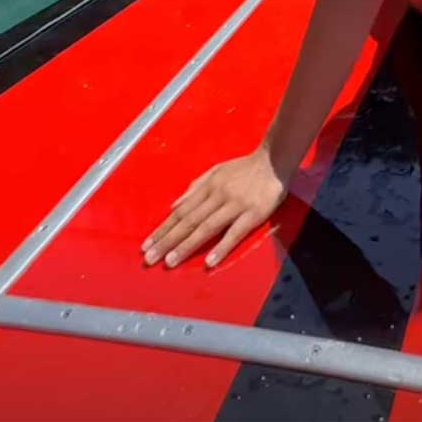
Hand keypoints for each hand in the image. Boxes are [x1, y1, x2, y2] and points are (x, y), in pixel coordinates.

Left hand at [141, 149, 288, 269]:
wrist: (273, 160)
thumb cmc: (244, 168)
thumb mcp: (216, 171)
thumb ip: (195, 188)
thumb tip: (174, 206)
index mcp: (208, 187)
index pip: (181, 211)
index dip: (163, 229)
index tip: (147, 245)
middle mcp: (217, 196)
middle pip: (189, 221)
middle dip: (167, 241)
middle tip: (150, 258)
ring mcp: (235, 205)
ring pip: (206, 227)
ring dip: (187, 245)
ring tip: (170, 261)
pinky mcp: (253, 214)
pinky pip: (235, 233)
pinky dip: (221, 247)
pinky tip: (209, 262)